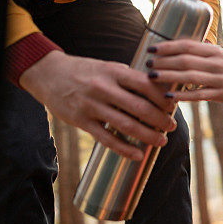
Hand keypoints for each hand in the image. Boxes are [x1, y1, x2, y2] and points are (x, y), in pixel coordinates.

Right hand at [19, 50, 176, 159]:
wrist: (48, 74)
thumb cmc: (86, 71)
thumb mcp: (109, 68)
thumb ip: (130, 79)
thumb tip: (160, 91)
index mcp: (114, 72)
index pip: (145, 85)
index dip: (162, 98)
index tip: (174, 106)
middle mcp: (103, 88)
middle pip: (139, 107)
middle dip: (160, 120)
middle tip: (172, 127)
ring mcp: (91, 106)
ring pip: (126, 125)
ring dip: (147, 136)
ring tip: (161, 141)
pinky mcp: (81, 121)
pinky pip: (107, 139)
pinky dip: (125, 149)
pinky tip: (138, 155)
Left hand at [146, 39, 222, 104]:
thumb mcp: (222, 54)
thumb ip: (204, 51)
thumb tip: (184, 46)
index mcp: (214, 51)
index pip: (187, 45)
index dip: (168, 47)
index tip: (152, 49)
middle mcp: (215, 63)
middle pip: (185, 60)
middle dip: (163, 62)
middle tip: (147, 63)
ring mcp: (218, 79)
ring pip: (189, 77)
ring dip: (168, 77)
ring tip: (152, 77)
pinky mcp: (220, 94)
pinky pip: (198, 95)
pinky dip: (183, 96)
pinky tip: (169, 97)